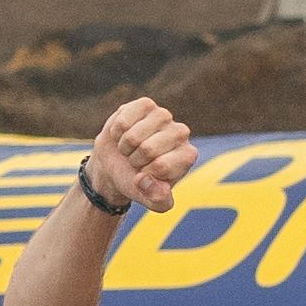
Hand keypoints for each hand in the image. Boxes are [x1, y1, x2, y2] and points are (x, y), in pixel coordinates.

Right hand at [90, 98, 195, 217]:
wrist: (118, 164)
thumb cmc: (139, 183)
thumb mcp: (151, 200)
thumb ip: (157, 200)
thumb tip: (146, 181)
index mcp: (188, 156)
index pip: (161, 166)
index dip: (145, 174)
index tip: (147, 174)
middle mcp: (181, 133)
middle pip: (148, 149)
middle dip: (134, 160)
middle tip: (137, 161)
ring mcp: (164, 116)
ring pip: (133, 135)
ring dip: (125, 146)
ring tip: (131, 148)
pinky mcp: (146, 105)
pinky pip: (123, 120)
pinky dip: (117, 131)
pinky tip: (123, 134)